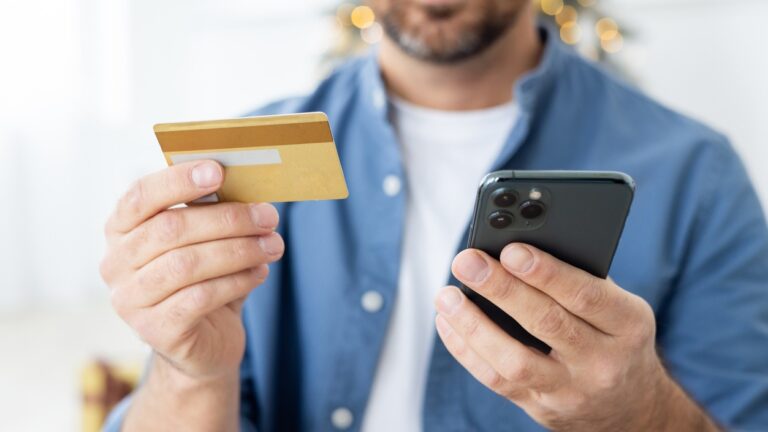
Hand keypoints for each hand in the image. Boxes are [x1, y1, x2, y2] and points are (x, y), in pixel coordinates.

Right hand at [100, 160, 283, 381]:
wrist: (205, 342)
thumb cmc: (204, 279)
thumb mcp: (204, 241)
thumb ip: (210, 212)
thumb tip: (242, 181)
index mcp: (121, 230)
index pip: (140, 196)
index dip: (178, 180)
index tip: (218, 171)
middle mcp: (115, 263)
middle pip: (171, 229)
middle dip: (227, 219)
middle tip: (268, 216)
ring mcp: (130, 300)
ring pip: (186, 264)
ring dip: (238, 250)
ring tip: (272, 245)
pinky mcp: (154, 330)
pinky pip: (199, 297)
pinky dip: (236, 281)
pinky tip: (260, 273)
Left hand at [435, 243, 716, 430]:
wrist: (632, 408)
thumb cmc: (615, 338)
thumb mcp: (620, 308)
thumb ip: (580, 280)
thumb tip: (517, 247)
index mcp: (627, 324)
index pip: (585, 295)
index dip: (546, 273)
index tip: (511, 250)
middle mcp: (601, 362)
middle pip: (546, 323)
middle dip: (501, 289)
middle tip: (467, 262)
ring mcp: (569, 390)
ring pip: (515, 360)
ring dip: (474, 325)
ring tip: (446, 296)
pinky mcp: (540, 408)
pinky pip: (496, 380)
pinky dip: (466, 350)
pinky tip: (448, 322)